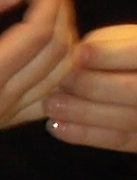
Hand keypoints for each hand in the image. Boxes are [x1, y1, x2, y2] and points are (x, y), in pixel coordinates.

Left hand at [45, 23, 136, 152]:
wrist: (134, 79)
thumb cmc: (124, 53)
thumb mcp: (122, 39)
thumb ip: (102, 46)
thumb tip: (71, 60)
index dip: (107, 56)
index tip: (77, 54)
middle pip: (132, 90)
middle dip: (91, 86)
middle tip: (60, 82)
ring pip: (124, 119)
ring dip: (82, 113)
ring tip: (50, 104)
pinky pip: (117, 140)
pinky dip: (84, 135)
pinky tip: (56, 126)